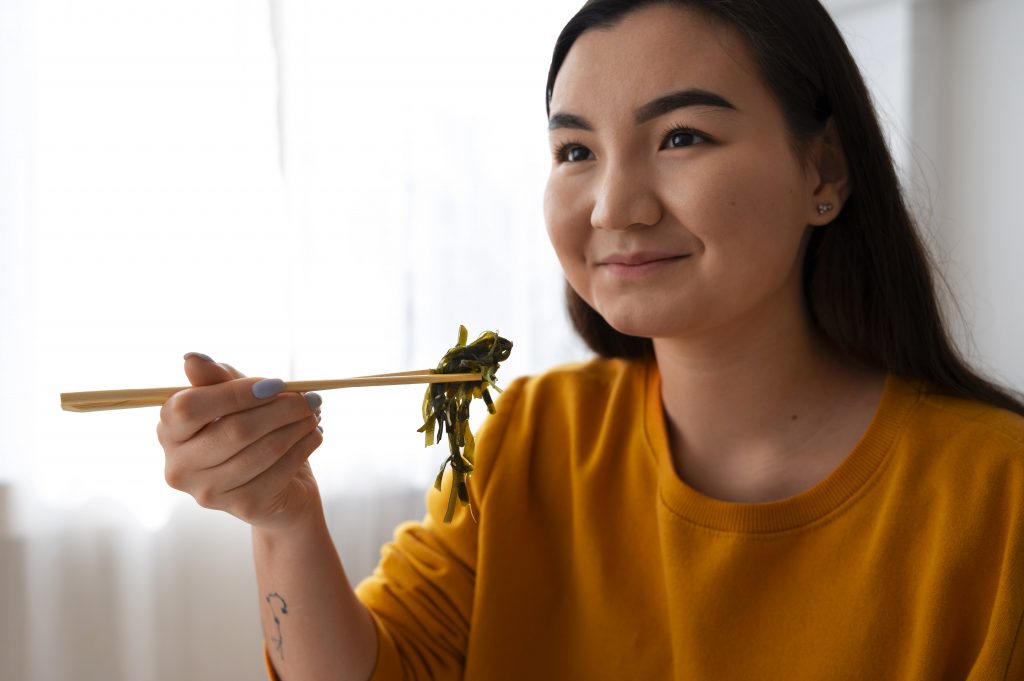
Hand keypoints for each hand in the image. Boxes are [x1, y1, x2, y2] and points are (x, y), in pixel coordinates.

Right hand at [157, 353, 324, 530]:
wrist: (277, 487)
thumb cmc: (251, 432)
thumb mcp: (236, 399)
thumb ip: (217, 380)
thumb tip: (192, 359)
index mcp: (169, 431)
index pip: (189, 407)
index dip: (236, 392)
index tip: (277, 384)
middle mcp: (179, 467)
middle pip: (235, 429)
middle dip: (282, 408)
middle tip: (310, 398)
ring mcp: (208, 492)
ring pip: (264, 449)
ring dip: (298, 426)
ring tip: (313, 414)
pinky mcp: (242, 506)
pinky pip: (280, 470)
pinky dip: (304, 447)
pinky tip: (314, 436)